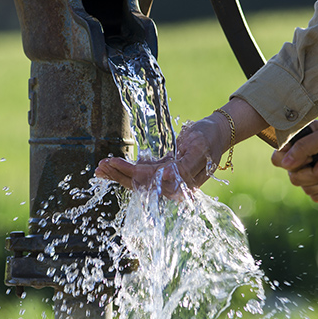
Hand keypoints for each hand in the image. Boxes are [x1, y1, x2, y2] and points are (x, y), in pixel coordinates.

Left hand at [93, 118, 224, 196]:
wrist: (217, 133)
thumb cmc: (208, 137)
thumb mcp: (198, 147)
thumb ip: (183, 167)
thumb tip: (165, 179)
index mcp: (183, 182)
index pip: (150, 180)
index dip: (130, 172)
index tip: (113, 163)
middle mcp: (174, 186)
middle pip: (141, 184)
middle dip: (119, 175)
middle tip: (100, 166)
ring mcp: (168, 181)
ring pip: (139, 182)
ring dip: (118, 175)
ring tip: (100, 168)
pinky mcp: (164, 174)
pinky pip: (142, 176)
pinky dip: (126, 171)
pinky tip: (111, 167)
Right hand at [271, 109, 317, 201]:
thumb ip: (303, 147)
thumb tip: (285, 164)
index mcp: (296, 144)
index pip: (277, 159)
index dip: (291, 163)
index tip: (310, 157)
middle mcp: (299, 160)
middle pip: (294, 178)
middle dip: (316, 174)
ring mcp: (308, 174)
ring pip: (307, 189)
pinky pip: (316, 197)